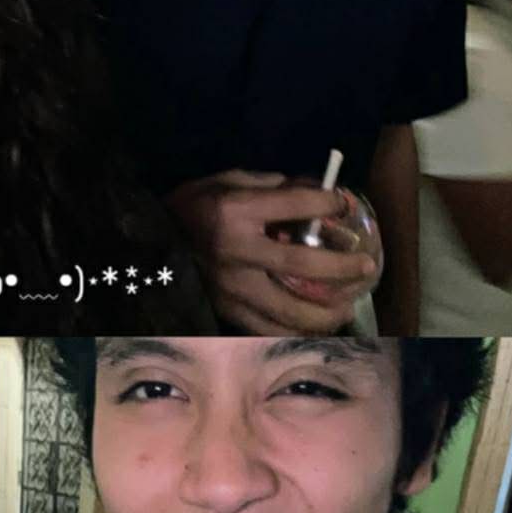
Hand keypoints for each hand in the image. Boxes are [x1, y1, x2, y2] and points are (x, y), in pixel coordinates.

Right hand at [166, 171, 376, 332]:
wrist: (144, 244)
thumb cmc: (190, 206)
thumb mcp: (226, 180)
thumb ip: (270, 186)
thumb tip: (314, 196)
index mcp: (236, 212)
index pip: (297, 206)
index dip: (329, 204)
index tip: (345, 205)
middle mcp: (236, 253)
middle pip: (303, 267)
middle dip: (343, 267)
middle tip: (366, 267)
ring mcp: (231, 289)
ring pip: (291, 313)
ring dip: (328, 312)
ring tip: (347, 305)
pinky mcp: (226, 312)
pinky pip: (270, 331)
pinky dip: (297, 332)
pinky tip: (315, 325)